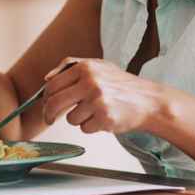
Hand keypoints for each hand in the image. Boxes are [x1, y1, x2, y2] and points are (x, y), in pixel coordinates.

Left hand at [41, 57, 164, 134]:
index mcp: (86, 68)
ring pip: (70, 119)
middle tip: (50, 119)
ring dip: (79, 119)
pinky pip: (85, 128)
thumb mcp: (99, 66)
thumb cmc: (122, 85)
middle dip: (49, 114)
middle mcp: (90, 82)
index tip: (46, 104)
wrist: (148, 100)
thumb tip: (47, 78)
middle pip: (54, 103)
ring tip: (95, 112)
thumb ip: (71, 66)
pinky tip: (104, 118)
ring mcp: (97, 101)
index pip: (52, 85)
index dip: (46, 98)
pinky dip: (92, 127)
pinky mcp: (104, 118)